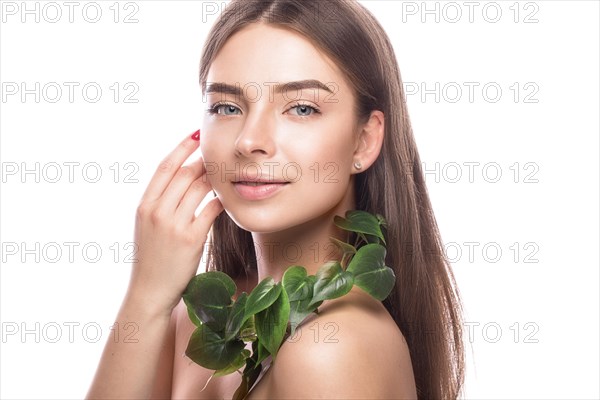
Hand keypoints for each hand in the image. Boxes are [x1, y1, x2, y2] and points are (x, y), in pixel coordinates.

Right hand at [127, 130, 222, 315]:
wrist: (150, 291)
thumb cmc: (153, 258)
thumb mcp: (148, 226)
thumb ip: (161, 202)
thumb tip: (185, 177)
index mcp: (144, 205)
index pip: (164, 167)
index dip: (181, 147)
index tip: (196, 135)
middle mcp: (156, 212)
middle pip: (184, 174)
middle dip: (202, 160)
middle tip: (217, 155)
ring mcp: (173, 225)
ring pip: (198, 188)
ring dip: (214, 178)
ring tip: (225, 174)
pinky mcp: (191, 239)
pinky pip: (210, 210)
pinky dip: (221, 200)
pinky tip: (227, 198)